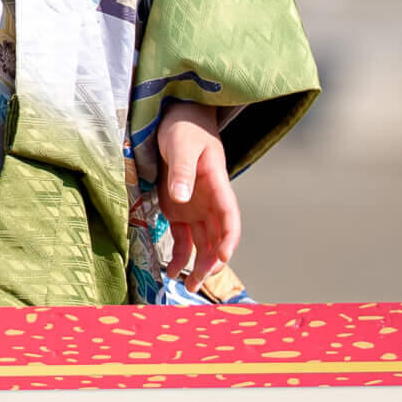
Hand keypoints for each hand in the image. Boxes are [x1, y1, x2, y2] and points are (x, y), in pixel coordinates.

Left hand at [158, 101, 239, 287]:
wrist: (175, 116)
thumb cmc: (182, 126)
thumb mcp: (180, 144)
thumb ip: (181, 170)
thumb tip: (182, 198)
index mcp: (217, 185)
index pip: (230, 216)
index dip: (229, 238)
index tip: (224, 258)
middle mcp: (210, 202)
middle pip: (217, 237)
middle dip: (211, 261)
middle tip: (197, 281)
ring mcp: (195, 208)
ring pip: (202, 243)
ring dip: (197, 265)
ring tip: (187, 285)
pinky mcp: (178, 210)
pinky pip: (182, 239)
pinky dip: (179, 256)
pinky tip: (171, 270)